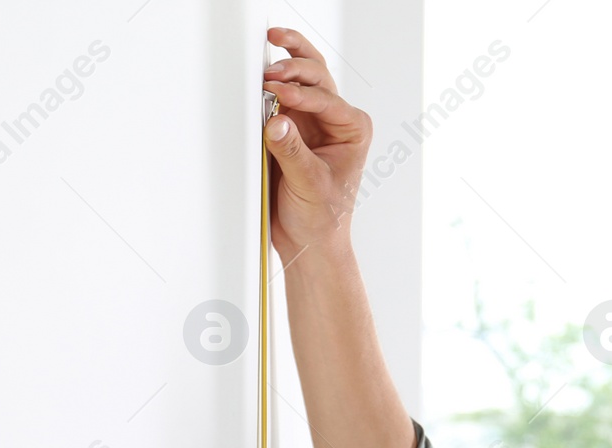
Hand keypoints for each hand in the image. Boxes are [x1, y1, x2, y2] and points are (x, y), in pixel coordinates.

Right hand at [262, 27, 371, 260]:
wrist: (308, 240)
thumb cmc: (322, 217)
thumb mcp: (308, 184)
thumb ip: (291, 151)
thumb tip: (275, 121)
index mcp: (352, 129)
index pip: (325, 99)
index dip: (301, 93)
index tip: (276, 92)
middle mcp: (335, 120)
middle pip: (317, 76)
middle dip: (295, 67)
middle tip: (270, 72)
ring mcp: (312, 121)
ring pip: (303, 76)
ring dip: (287, 61)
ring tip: (269, 42)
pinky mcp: (290, 127)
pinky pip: (280, 96)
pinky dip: (271, 82)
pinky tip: (260, 73)